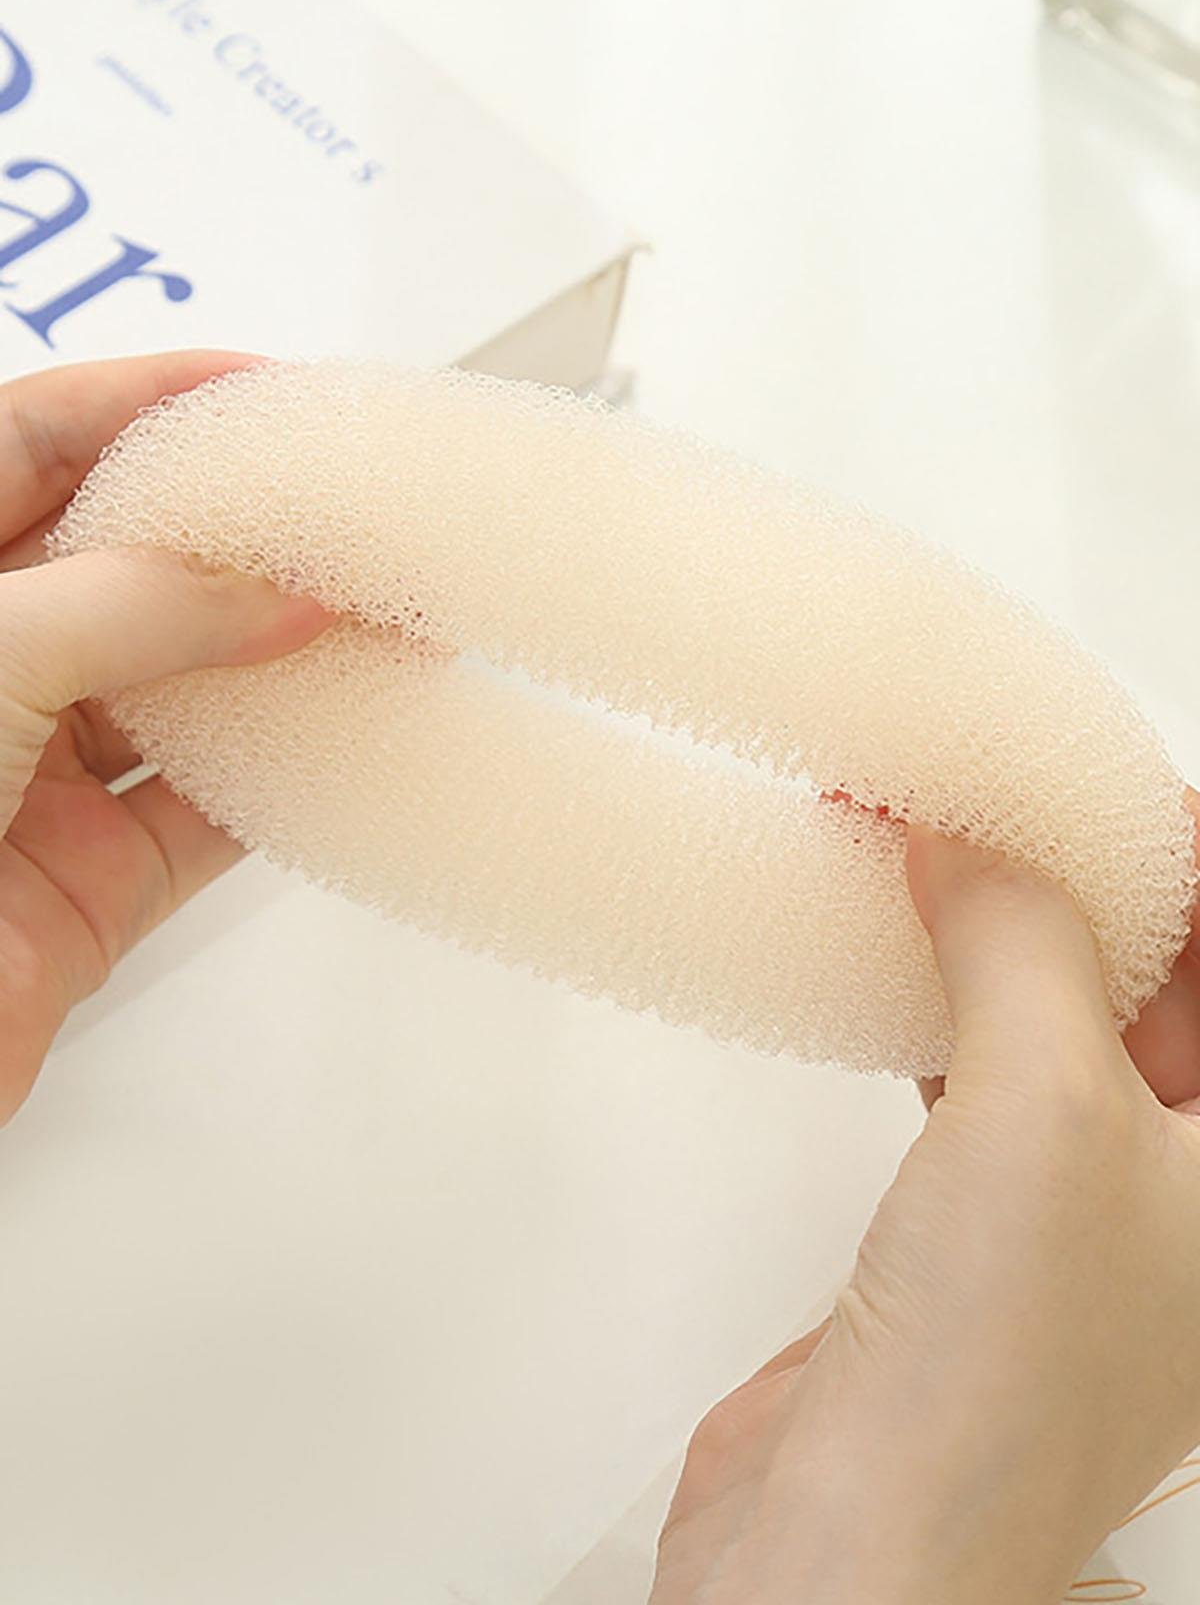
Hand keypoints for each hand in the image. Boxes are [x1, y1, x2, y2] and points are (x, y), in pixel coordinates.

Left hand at [0, 353, 332, 1125]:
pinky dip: (281, 783)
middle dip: (239, 536)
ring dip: (282, 660)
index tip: (262, 393)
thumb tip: (279, 587)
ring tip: (381, 616)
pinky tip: (349, 739)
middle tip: (346, 511)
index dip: (147, 401)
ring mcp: (30, 780)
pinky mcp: (87, 887)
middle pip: (126, 568)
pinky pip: (207, 818)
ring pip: (181, 692)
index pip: (31, 445)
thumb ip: (139, 607)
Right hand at [651, 826, 1199, 1603]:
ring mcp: (1086, 1215)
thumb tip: (971, 834)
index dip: (1185, 860)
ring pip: (1066, 1019)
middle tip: (1000, 787)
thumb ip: (1021, 936)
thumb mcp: (1045, 1101)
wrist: (851, 1543)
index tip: (1097, 784)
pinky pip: (982, 1068)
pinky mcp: (979, 1229)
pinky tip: (898, 946)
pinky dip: (942, 993)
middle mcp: (1190, 1196)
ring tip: (934, 835)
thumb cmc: (992, 1389)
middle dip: (1080, 871)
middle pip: (1164, 981)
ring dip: (1002, 925)